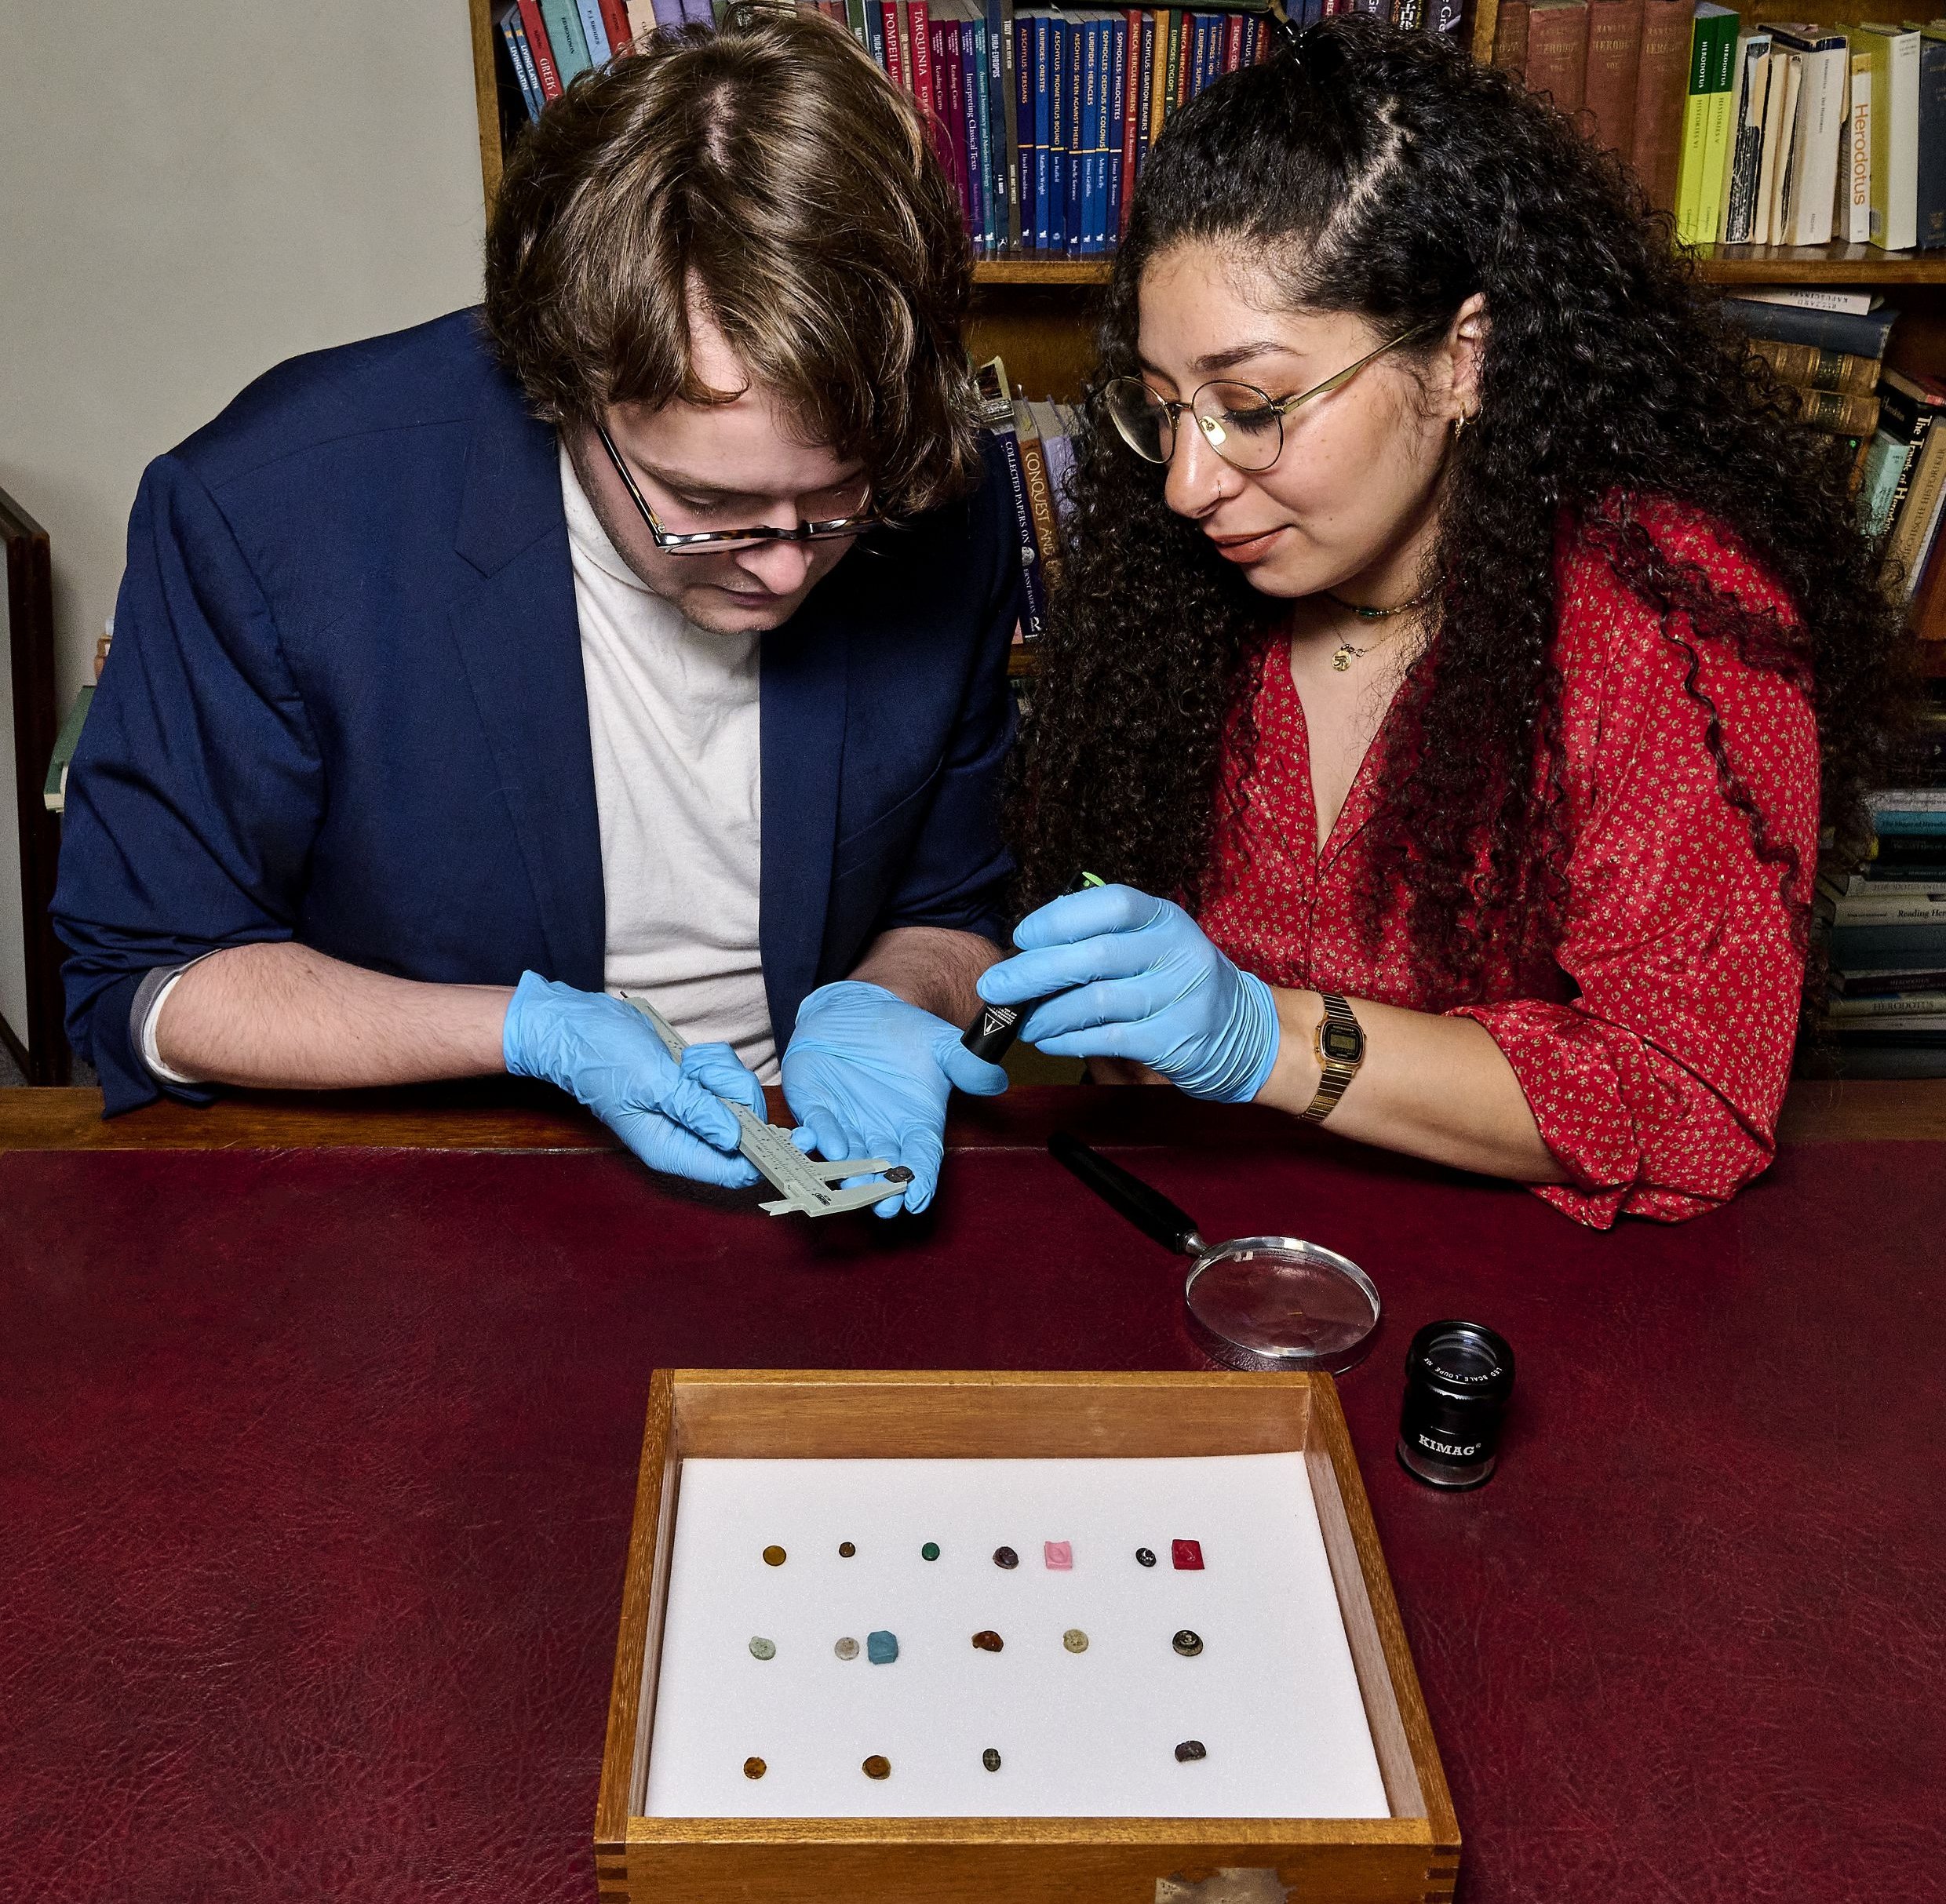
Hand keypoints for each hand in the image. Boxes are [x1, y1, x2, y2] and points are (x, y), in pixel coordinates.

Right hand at [502, 972, 763, 1188]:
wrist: (575, 1027)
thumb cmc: (602, 1057)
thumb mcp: (653, 1083)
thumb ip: (696, 1111)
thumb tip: (737, 1139)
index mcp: (672, 1150)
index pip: (733, 1171)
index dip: (766, 1156)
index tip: (791, 1132)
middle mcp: (685, 1136)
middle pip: (745, 1129)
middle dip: (734, 1094)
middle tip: (700, 1074)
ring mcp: (690, 1110)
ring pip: (738, 1097)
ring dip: (720, 1073)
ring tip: (685, 1064)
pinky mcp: (693, 1086)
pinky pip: (726, 1076)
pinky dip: (713, 1061)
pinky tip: (686, 1057)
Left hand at [782, 980, 1007, 1216]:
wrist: (859, 1009)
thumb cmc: (904, 1033)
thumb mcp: (941, 1044)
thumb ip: (966, 1064)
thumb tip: (997, 1081)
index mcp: (914, 1125)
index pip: (921, 1158)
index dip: (920, 1179)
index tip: (918, 1198)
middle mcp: (880, 1133)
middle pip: (882, 1170)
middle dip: (881, 1190)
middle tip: (884, 1206)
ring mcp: (846, 1124)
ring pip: (846, 1157)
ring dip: (847, 1172)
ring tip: (851, 1183)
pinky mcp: (814, 1106)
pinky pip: (814, 1127)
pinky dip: (816, 1137)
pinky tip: (817, 1142)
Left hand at [976, 884, 1278, 1102]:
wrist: (1241, 1032)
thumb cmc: (1176, 982)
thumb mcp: (1153, 945)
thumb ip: (1103, 939)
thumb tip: (1029, 952)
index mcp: (1165, 919)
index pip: (1110, 904)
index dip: (1060, 918)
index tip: (1022, 937)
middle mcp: (1176, 951)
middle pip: (1094, 956)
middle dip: (1034, 972)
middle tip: (995, 987)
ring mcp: (1180, 996)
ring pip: (1097, 1002)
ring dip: (1047, 1014)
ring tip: (1022, 1022)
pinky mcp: (1175, 1039)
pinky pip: (1109, 1039)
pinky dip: (1070, 1040)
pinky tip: (1049, 1041)